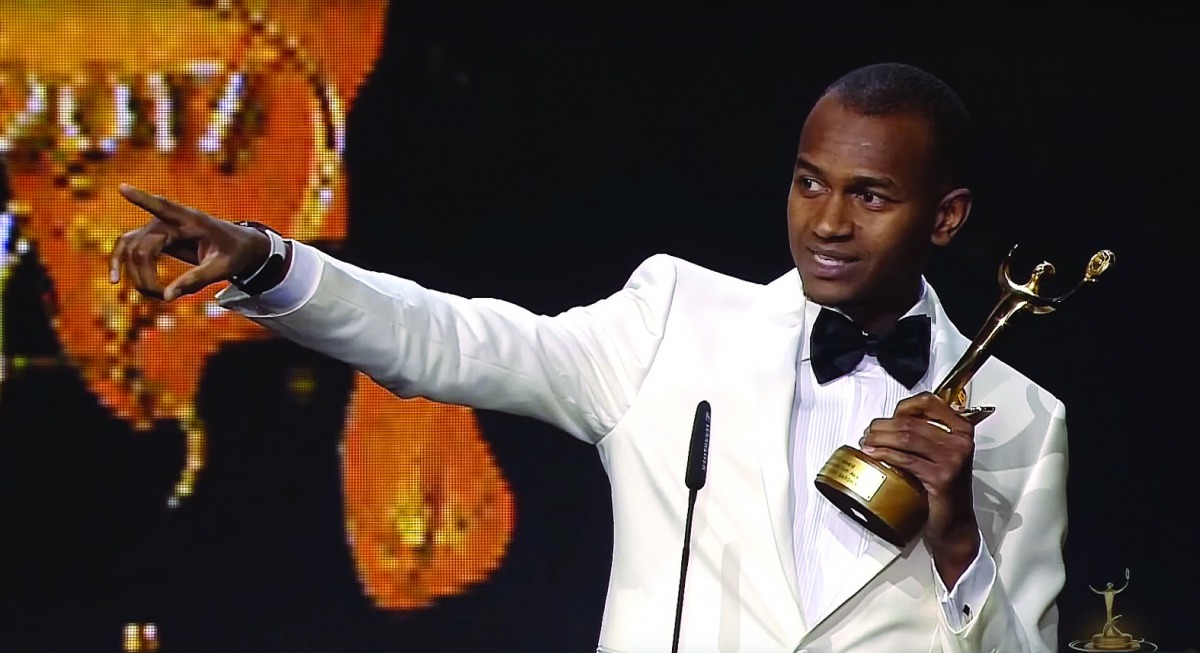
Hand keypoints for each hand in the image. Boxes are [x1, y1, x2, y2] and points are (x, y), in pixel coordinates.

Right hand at [110, 184, 270, 300]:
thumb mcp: (221, 269)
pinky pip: (130, 247)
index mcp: (192, 221)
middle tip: (161, 297)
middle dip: (145, 276)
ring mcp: (158, 228)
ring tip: (149, 294)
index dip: (141, 199)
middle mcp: (170, 221)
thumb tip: (167, 297)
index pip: (163, 207)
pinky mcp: (154, 237)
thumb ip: (196, 280)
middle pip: (142, 247)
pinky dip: (122, 262)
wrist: (238, 246)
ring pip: (131, 248)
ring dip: (133, 272)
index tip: (122, 187)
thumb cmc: (233, 253)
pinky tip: (114, 280)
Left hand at [861, 392, 979, 585]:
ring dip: (879, 438)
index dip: (902, 406)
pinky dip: (885, 454)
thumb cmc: (942, 488)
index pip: (929, 402)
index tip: (886, 417)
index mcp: (961, 430)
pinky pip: (906, 459)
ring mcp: (953, 458)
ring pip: (906, 437)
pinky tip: (873, 455)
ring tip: (865, 443)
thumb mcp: (938, 455)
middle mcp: (960, 441)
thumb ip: (922, 434)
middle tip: (867, 434)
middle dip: (882, 426)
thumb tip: (888, 422)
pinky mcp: (941, 476)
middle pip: (911, 421)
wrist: (954, 523)